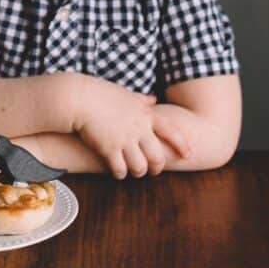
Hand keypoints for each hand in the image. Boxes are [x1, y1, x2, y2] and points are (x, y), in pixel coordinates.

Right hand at [74, 77, 189, 179]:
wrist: (79, 98)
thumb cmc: (100, 94)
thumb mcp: (125, 94)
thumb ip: (141, 100)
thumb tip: (152, 100)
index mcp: (145, 114)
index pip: (171, 131)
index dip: (182, 144)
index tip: (189, 154)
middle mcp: (138, 129)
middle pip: (157, 156)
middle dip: (156, 167)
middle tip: (153, 171)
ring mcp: (124, 140)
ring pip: (140, 167)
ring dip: (138, 172)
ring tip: (133, 172)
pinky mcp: (109, 149)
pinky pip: (120, 169)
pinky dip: (120, 173)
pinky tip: (117, 172)